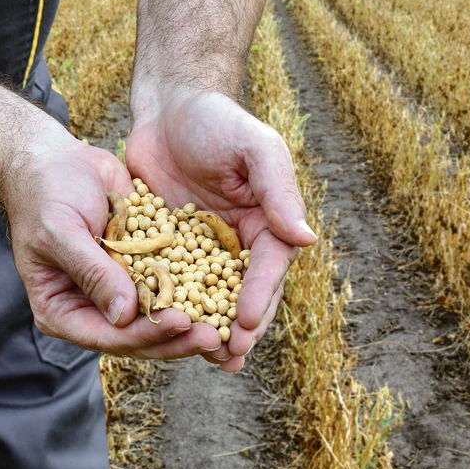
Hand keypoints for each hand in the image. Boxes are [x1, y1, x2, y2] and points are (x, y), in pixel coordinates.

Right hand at [4, 124, 223, 359]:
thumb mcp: (61, 231)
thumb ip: (92, 273)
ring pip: (162, 316)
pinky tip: (227, 291)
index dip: (147, 334)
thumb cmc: (46, 193)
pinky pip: (173, 285)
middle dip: (179, 337)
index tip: (182, 323)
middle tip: (217, 337)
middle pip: (141, 336)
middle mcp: (94, 308)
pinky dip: (198, 289)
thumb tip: (124, 315)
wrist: (58, 160)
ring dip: (195, 320)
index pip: (109, 336)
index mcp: (63, 311)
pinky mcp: (144, 269)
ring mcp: (121, 290)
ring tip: (228, 324)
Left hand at [126, 87, 316, 371]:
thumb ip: (279, 191)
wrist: (167, 106)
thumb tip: (306, 240)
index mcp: (267, 222)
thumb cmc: (217, 121)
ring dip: (210, 330)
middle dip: (239, 328)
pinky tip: (163, 334)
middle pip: (244, 294)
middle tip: (227, 356)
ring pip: (211, 298)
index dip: (259, 298)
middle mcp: (239, 242)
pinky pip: (173, 284)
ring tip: (206, 362)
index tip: (244, 325)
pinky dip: (172, 309)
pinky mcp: (170, 249)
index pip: (269, 269)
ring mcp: (204, 249)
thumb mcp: (255, 149)